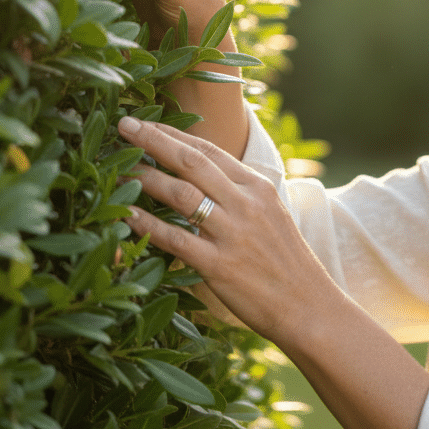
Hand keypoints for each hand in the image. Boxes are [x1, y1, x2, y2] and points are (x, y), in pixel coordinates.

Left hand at [118, 116, 331, 340]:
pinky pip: (174, 239)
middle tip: (124, 125)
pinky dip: (147, 224)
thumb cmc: (287, 262)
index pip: (209, 150)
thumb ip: (240, 193)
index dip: (174, 133)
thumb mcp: (271, 214)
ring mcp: (232, 234)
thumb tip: (201, 176)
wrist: (309, 306)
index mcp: (258, 187)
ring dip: (145, 178)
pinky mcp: (219, 266)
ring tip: (119, 169)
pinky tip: (126, 215)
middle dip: (153, 140)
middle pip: (191, 162)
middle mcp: (245, 204)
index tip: (147, 122)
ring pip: (180, 194)